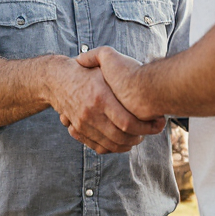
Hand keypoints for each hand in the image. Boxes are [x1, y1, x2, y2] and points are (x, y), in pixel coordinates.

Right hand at [47, 57, 164, 153]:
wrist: (56, 80)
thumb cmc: (85, 72)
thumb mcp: (102, 67)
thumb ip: (123, 74)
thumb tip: (149, 83)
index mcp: (100, 97)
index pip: (127, 122)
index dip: (147, 127)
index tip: (158, 123)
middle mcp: (90, 112)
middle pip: (121, 137)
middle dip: (140, 137)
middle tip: (150, 131)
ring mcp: (82, 123)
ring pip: (111, 144)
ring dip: (129, 144)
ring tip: (137, 136)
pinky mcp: (77, 129)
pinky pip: (98, 147)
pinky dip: (113, 148)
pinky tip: (122, 141)